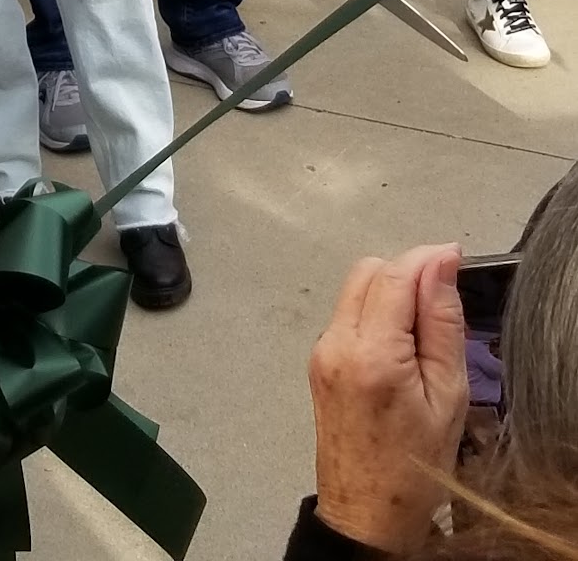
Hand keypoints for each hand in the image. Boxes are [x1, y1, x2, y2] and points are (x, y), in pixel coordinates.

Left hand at [309, 246, 467, 554]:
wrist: (367, 516)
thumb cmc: (415, 467)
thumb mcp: (447, 395)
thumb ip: (442, 323)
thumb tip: (441, 264)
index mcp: (371, 354)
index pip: (394, 274)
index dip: (427, 258)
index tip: (455, 258)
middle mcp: (336, 344)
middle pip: (369, 270)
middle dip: (407, 272)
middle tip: (440, 303)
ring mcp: (321, 352)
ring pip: (355, 288)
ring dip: (390, 292)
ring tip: (421, 334)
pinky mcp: (318, 361)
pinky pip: (348, 314)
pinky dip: (375, 314)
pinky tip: (399, 347)